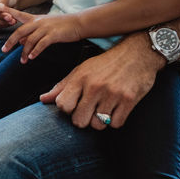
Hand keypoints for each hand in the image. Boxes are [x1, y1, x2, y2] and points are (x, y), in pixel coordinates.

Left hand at [2, 10, 83, 61]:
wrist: (78, 23)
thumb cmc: (61, 26)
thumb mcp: (44, 26)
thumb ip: (31, 33)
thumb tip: (20, 42)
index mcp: (35, 18)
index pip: (17, 14)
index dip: (7, 13)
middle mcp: (38, 22)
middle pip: (20, 31)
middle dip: (10, 41)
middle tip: (4, 50)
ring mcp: (46, 28)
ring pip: (30, 40)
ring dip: (25, 52)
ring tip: (22, 61)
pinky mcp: (54, 35)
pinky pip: (41, 44)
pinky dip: (35, 51)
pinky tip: (32, 57)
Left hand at [38, 34, 165, 128]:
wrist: (137, 53)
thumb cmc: (106, 63)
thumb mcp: (81, 70)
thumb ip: (62, 86)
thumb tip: (43, 100)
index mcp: (80, 78)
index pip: (63, 105)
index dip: (67, 109)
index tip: (74, 104)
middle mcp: (95, 86)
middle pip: (79, 121)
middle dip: (82, 119)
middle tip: (89, 111)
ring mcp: (112, 94)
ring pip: (97, 125)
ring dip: (99, 121)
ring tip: (102, 109)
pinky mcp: (129, 100)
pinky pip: (115, 124)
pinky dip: (115, 120)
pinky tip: (115, 109)